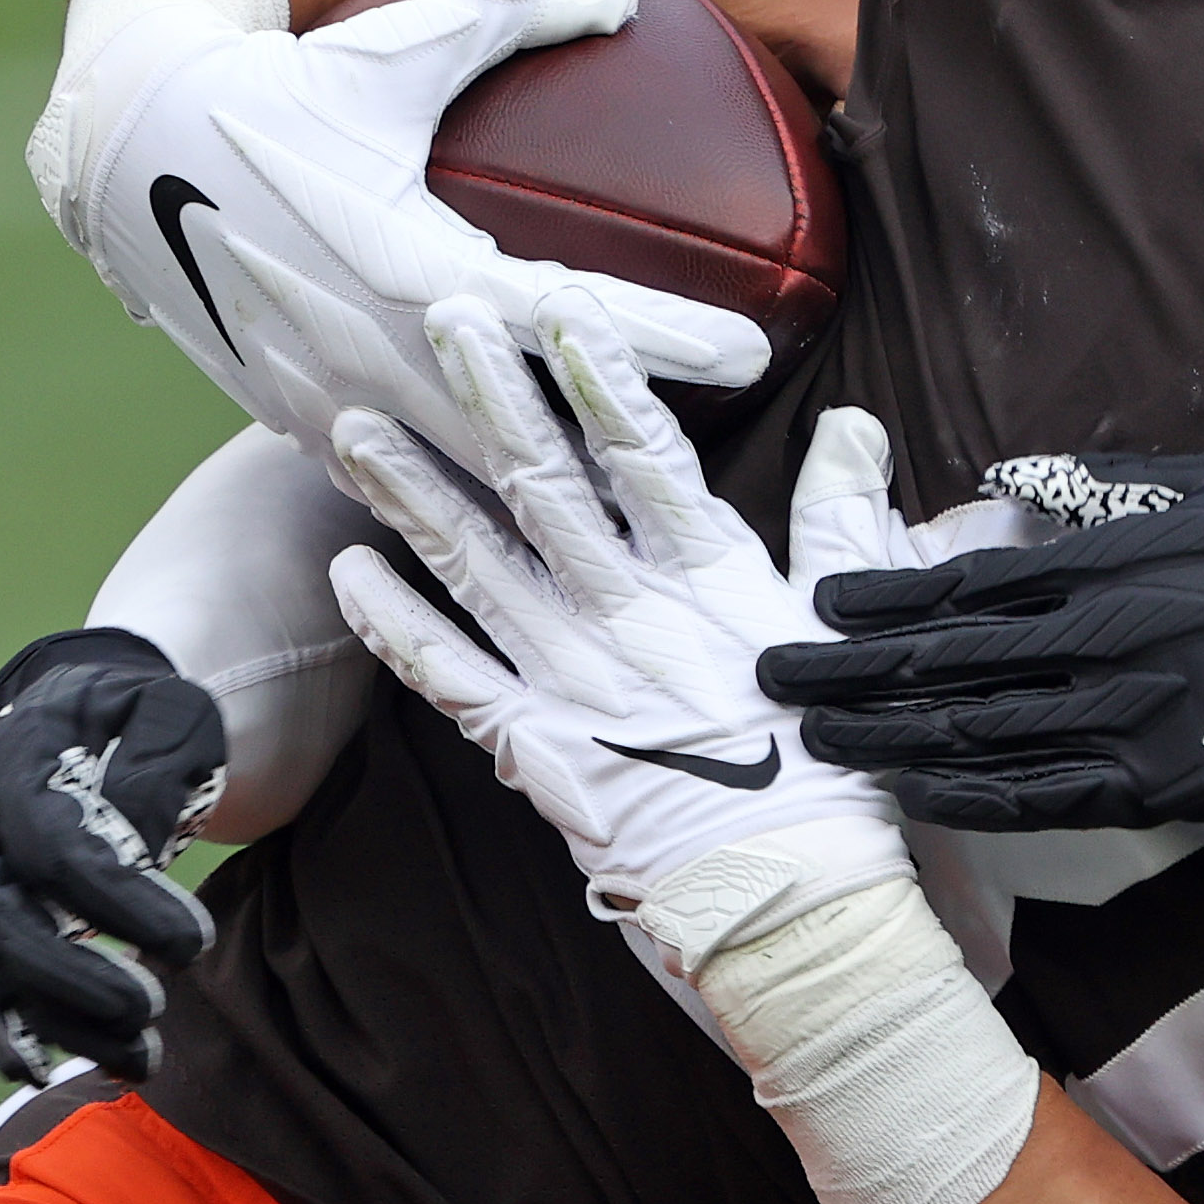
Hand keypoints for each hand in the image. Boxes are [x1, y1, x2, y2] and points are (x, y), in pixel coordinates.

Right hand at [0, 632, 228, 1085]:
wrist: (81, 719)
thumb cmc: (136, 717)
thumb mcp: (168, 711)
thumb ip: (159, 763)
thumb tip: (137, 839)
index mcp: (16, 765)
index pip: (55, 848)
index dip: (121, 903)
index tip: (194, 941)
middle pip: (1, 923)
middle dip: (76, 979)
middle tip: (153, 1005)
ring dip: (59, 1024)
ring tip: (141, 1059)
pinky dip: (10, 1035)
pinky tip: (51, 1071)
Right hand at [31, 0, 769, 476]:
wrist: (121, 146)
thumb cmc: (277, 83)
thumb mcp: (397, 45)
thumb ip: (515, 13)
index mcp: (413, 264)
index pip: (577, 320)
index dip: (673, 340)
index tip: (757, 351)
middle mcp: (375, 349)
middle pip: (540, 426)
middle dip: (635, 438)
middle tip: (726, 435)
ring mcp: (329, 396)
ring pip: (466, 473)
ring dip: (554, 484)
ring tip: (643, 487)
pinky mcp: (292, 418)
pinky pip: (397, 475)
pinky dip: (465, 491)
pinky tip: (529, 506)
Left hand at [325, 287, 904, 922]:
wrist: (790, 898)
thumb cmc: (829, 766)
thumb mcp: (844, 626)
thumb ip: (840, 520)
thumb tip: (852, 426)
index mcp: (708, 578)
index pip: (643, 452)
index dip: (597, 375)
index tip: (558, 305)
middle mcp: (625, 614)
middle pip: (543, 485)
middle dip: (489, 398)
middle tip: (441, 322)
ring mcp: (569, 678)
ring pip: (474, 563)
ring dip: (411, 492)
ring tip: (353, 426)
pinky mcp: (533, 744)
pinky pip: (447, 675)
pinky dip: (395, 623)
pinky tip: (351, 571)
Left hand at [762, 450, 1203, 830]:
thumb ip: (1110, 483)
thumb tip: (1024, 476)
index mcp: (1104, 562)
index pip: (961, 586)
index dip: (881, 601)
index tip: (821, 606)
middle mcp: (1096, 640)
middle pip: (943, 664)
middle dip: (849, 673)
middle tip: (776, 680)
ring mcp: (1120, 718)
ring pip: (974, 734)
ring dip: (886, 737)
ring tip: (819, 738)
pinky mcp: (1153, 783)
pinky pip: (1038, 795)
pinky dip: (968, 794)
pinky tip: (914, 791)